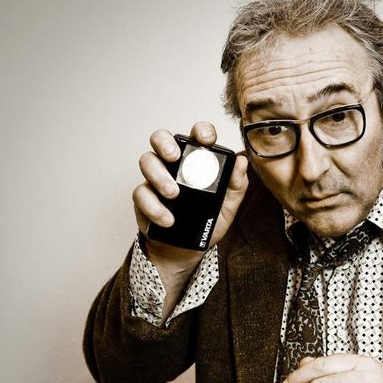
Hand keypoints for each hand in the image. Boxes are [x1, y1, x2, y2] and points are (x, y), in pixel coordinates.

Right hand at [132, 121, 248, 265]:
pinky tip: (168, 219)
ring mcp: (156, 179)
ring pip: (147, 161)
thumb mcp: (228, 205)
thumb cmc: (208, 222)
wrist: (188, 250)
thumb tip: (242, 162)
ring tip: (173, 194)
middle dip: (165, 143)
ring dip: (159, 176)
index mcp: (196, 160)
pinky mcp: (143, 198)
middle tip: (174, 157)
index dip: (200, 131)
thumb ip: (237, 185)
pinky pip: (141, 194)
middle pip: (161, 139)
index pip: (196, 136)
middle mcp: (174, 165)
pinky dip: (154, 206)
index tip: (206, 139)